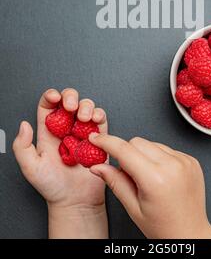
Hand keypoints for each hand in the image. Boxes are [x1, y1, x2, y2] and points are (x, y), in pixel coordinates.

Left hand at [13, 88, 108, 238]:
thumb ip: (22, 146)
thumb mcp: (30, 168)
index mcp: (48, 132)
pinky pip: (101, 120)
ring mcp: (82, 132)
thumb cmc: (52, 187)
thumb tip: (24, 125)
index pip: (49, 105)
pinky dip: (99, 115)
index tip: (54, 97)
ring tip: (84, 118)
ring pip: (86, 106)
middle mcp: (66, 129)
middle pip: (68, 100)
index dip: (51, 96)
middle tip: (71, 106)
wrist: (75, 201)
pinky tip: (94, 123)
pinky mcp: (98, 138)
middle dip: (71, 96)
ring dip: (86, 106)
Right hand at [89, 134, 210, 238]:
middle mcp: (172, 166)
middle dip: (126, 153)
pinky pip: (167, 149)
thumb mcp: (132, 208)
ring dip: (144, 155)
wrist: (191, 234)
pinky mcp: (192, 160)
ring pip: (152, 143)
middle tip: (129, 174)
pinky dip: (159, 158)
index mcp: (155, 179)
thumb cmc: (163, 227)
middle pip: (137, 142)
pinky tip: (162, 177)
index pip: (124, 150)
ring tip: (149, 179)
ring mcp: (185, 161)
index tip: (95, 138)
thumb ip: (114, 182)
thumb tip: (96, 166)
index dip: (106, 142)